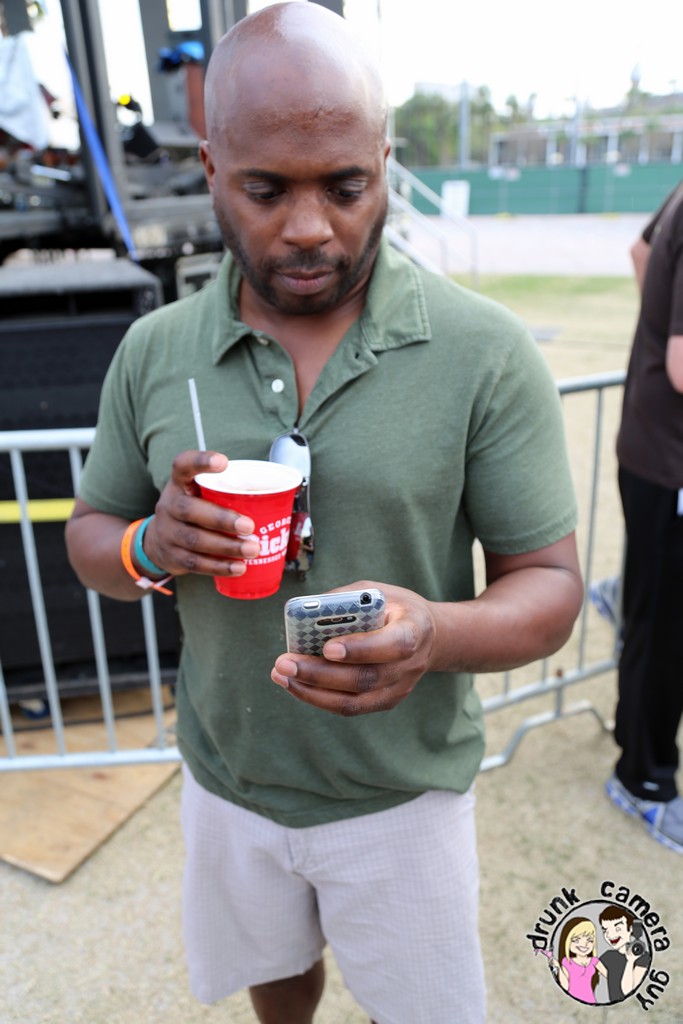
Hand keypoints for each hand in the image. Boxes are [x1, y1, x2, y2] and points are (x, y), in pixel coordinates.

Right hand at [144, 450, 260, 577]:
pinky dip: (219, 567)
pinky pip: (196, 563)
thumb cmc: (194, 510)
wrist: (157, 541)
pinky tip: (239, 568)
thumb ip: (226, 491)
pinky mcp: (172, 556)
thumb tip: (275, 495)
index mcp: (180, 484)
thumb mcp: (200, 494)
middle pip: (190, 509)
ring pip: (195, 540)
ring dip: (227, 547)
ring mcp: (168, 532)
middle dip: (222, 519)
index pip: (183, 465)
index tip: (222, 462)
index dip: (200, 462)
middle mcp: (170, 505)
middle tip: (249, 527)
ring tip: (252, 550)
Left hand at [271, 581, 436, 714]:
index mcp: (414, 629)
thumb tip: (304, 614)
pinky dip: (319, 698)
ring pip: (354, 702)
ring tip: (281, 675)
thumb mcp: (375, 591)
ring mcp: (398, 688)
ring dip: (312, 691)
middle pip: (364, 679)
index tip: (327, 647)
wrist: (427, 636)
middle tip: (285, 663)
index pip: (392, 645)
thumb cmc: (393, 608)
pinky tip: (295, 684)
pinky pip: (350, 707)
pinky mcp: (385, 701)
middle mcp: (410, 665)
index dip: (360, 649)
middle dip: (319, 673)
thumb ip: (345, 601)